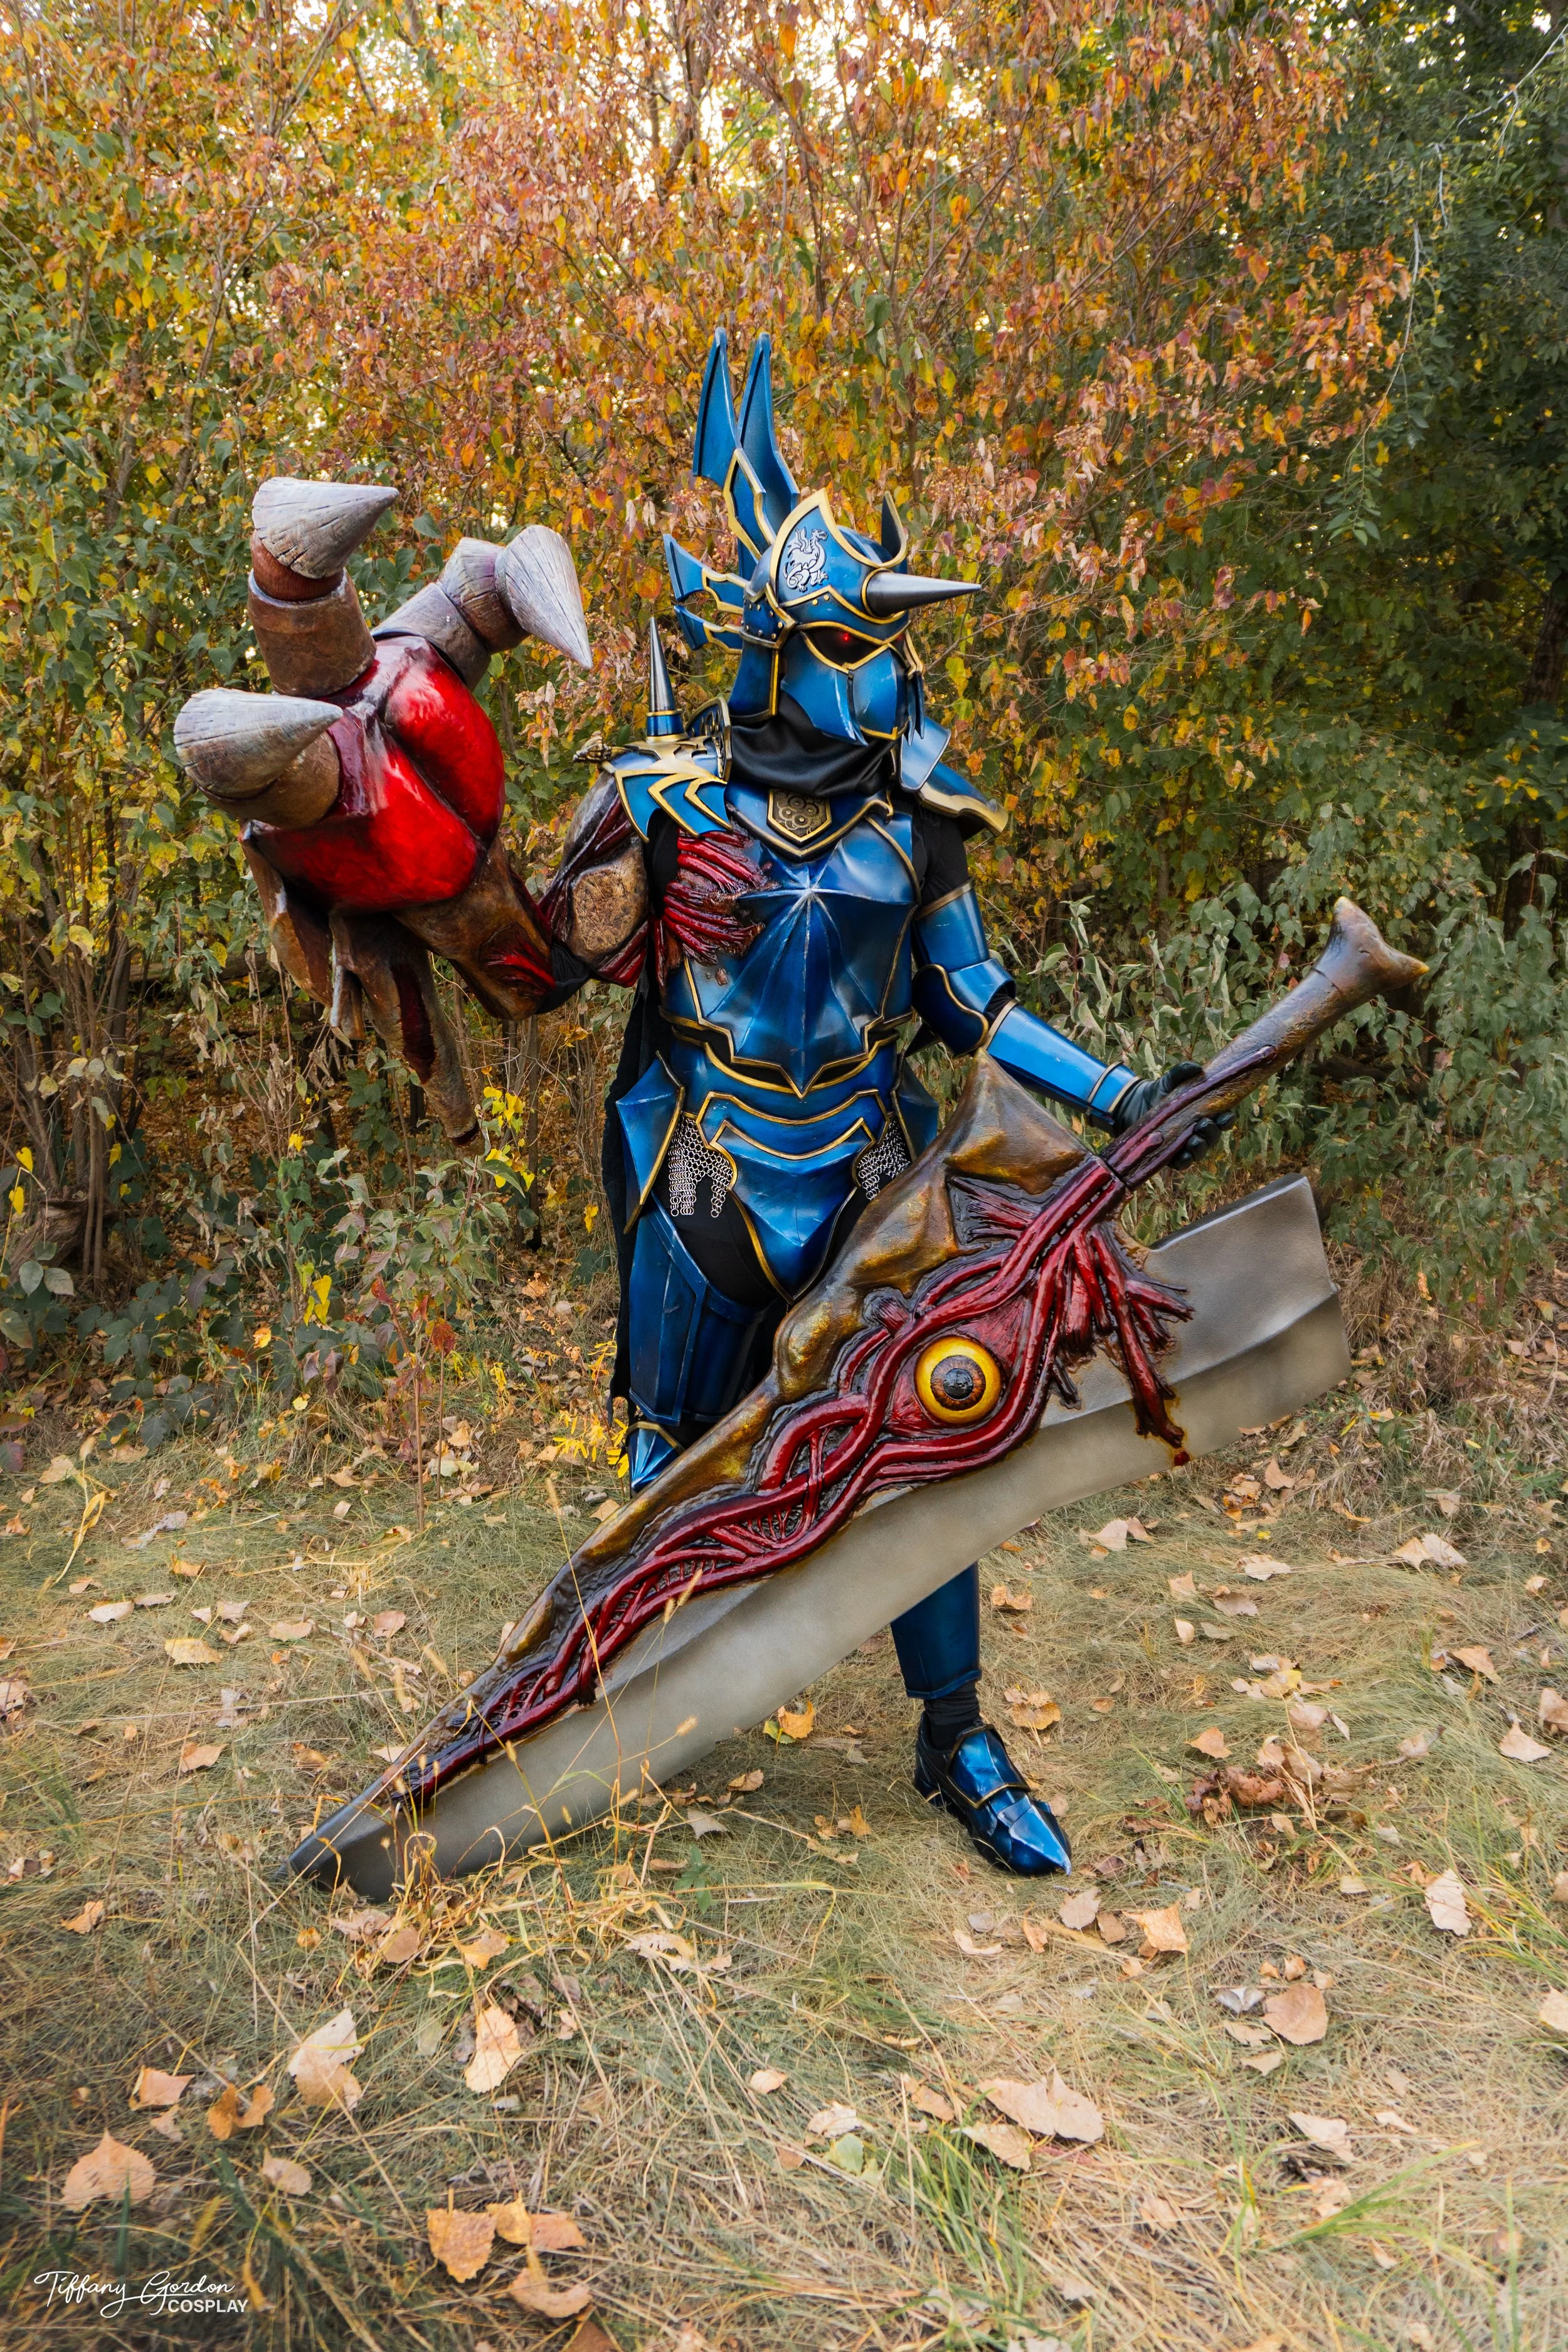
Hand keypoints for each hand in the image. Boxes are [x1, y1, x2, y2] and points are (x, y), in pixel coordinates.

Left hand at [1111, 1059, 1234, 1167]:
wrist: (1134, 1104)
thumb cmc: (1158, 1092)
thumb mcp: (1170, 1080)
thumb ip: (1182, 1072)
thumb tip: (1196, 1068)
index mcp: (1204, 1113)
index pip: (1222, 1119)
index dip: (1227, 1119)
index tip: (1225, 1116)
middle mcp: (1197, 1131)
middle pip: (1213, 1137)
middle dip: (1212, 1133)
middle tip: (1204, 1124)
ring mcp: (1184, 1144)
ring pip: (1200, 1151)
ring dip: (1201, 1147)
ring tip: (1195, 1140)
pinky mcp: (1169, 1154)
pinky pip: (1182, 1163)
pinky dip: (1185, 1160)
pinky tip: (1184, 1155)